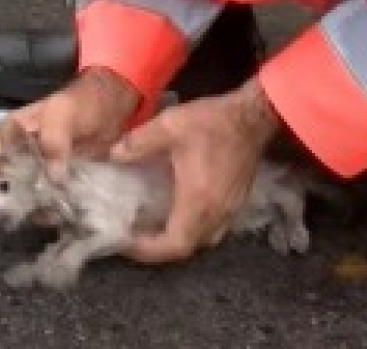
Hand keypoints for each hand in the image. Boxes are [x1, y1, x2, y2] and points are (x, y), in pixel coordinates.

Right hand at [0, 67, 139, 212]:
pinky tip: (60, 214)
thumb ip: (53, 142)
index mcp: (8, 135)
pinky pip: (47, 202)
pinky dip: (50, 211)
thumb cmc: (82, 102)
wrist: (115, 105)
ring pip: (21, 198)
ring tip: (42, 216)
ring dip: (27, 211)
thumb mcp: (63, 113)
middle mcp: (18, 155)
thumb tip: (52, 178)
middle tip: (13, 219)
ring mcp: (38, 170)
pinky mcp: (59, 181)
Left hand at [109, 78, 280, 262]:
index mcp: (198, 201)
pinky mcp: (237, 202)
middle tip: (135, 235)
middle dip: (159, 249)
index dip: (147, 250)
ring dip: (178, 239)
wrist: (253, 116)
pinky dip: (193, 228)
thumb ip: (137, 143)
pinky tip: (179, 211)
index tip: (126, 240)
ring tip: (154, 226)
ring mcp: (230, 210)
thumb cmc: (214, 122)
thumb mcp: (169, 126)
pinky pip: (213, 229)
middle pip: (187, 248)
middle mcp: (216, 213)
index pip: (173, 245)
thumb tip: (113, 156)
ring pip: (202, 241)